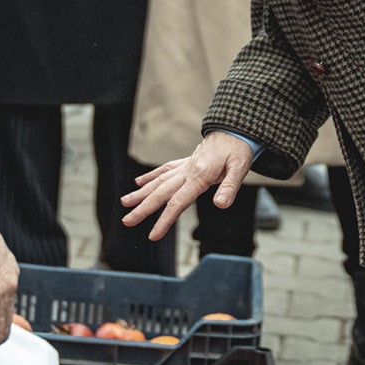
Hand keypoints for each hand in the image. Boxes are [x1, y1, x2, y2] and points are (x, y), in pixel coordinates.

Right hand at [121, 132, 253, 241]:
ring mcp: (185, 166)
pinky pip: (165, 170)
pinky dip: (151, 176)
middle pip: (161, 193)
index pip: (177, 202)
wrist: (235, 128)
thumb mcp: (240, 168)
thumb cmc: (239, 149)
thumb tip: (220, 204)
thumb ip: (229, 187)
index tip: (152, 235)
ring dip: (141, 192)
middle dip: (143, 208)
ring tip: (125, 202)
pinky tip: (138, 182)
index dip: (164, 220)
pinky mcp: (186, 162)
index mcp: (199, 176)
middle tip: (126, 221)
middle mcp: (187, 171)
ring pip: (158, 181)